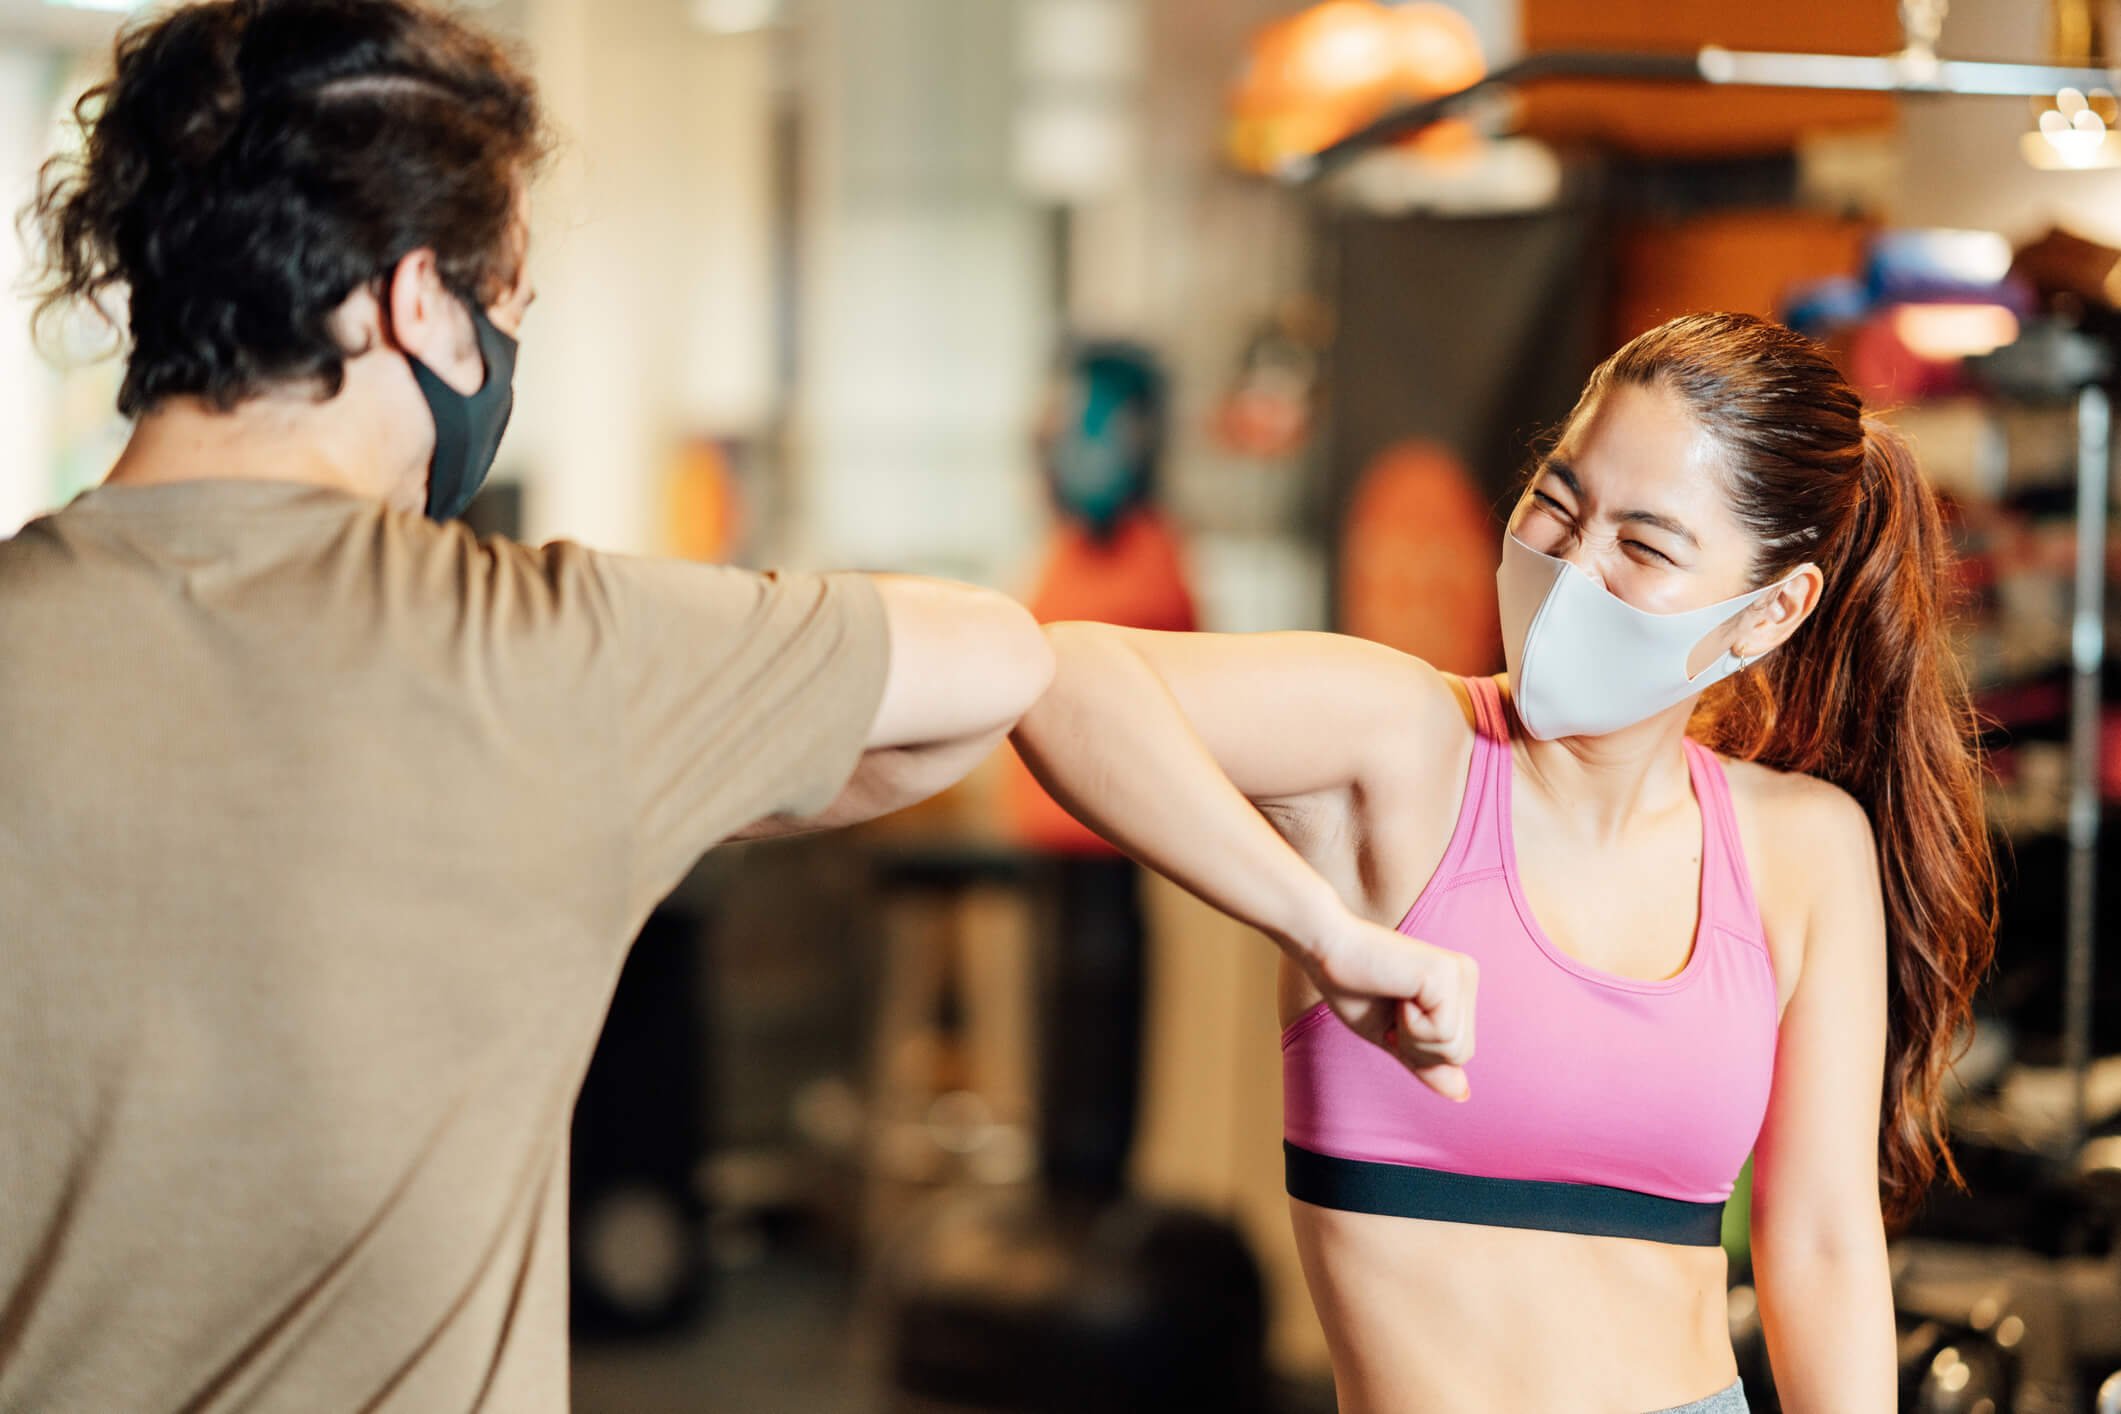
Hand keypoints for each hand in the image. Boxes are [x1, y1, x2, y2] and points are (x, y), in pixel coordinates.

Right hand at [1298, 911, 1477, 1100]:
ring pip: (1455, 1048)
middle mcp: (1466, 975)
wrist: (1324, 949)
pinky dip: (1411, 1026)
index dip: (1418, 1049)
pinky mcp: (1447, 973)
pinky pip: (1443, 1032)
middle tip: (1391, 1010)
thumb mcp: (1393, 1037)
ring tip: (1393, 999)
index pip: (1459, 1052)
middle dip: (1417, 1047)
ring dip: (1412, 1037)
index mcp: (1458, 986)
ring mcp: (1460, 972)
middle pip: (1462, 1053)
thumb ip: (1426, 1062)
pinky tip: (1396, 993)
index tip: (1391, 1016)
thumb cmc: (1351, 987)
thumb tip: (1464, 1095)